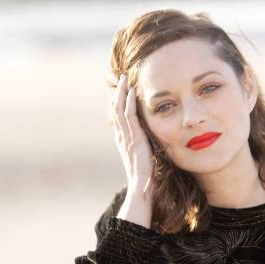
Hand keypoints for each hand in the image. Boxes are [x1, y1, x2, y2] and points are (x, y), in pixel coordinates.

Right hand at [107, 73, 154, 194]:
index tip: (119, 89)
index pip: (116, 116)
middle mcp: (121, 136)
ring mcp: (125, 136)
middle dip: (116, 92)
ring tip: (124, 79)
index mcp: (122, 140)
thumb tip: (149, 141)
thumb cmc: (145, 175)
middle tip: (119, 78)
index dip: (116, 101)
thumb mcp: (143, 156)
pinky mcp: (134, 138)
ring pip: (119, 109)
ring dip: (121, 92)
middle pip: (114, 109)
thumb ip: (143, 146)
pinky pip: (128, 116)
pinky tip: (131, 92)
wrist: (141, 185)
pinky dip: (128, 102)